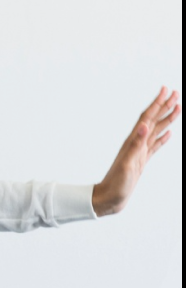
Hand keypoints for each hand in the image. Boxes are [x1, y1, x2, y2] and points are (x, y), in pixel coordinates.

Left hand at [93, 86, 178, 215]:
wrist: (109, 198)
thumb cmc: (116, 184)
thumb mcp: (127, 164)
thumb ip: (135, 145)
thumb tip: (144, 126)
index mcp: (134, 142)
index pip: (147, 117)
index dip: (157, 103)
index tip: (166, 89)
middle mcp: (137, 144)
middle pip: (153, 120)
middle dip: (164, 105)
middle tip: (176, 92)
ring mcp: (140, 152)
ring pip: (157, 130)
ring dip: (167, 118)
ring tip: (178, 107)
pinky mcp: (142, 161)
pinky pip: (155, 145)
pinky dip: (163, 137)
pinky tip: (168, 133)